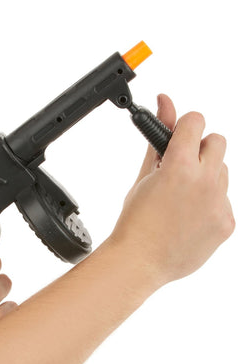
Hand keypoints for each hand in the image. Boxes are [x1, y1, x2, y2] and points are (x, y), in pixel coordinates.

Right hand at [110, 94, 234, 286]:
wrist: (140, 262)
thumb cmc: (135, 221)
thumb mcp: (144, 175)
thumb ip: (159, 136)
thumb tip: (165, 102)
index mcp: (179, 166)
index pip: (196, 121)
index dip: (185, 127)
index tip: (179, 137)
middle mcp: (204, 181)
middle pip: (218, 142)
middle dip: (200, 149)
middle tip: (181, 168)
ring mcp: (219, 203)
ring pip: (223, 172)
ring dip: (207, 177)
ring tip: (182, 199)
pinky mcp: (227, 222)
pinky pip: (225, 201)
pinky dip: (210, 204)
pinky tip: (190, 217)